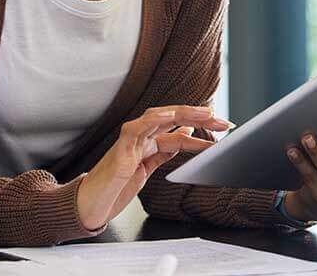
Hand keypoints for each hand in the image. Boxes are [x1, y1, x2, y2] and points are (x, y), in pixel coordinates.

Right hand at [77, 105, 234, 229]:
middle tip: (225, 122)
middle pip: (174, 119)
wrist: (91, 203)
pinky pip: (137, 128)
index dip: (203, 129)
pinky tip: (171, 115)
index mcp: (148, 142)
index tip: (224, 130)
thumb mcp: (147, 168)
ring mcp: (130, 141)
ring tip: (207, 114)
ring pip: (160, 117)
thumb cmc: (116, 188)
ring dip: (185, 114)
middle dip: (200, 118)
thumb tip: (187, 134)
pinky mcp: (121, 149)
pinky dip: (154, 119)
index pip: (180, 130)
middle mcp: (141, 137)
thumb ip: (165, 151)